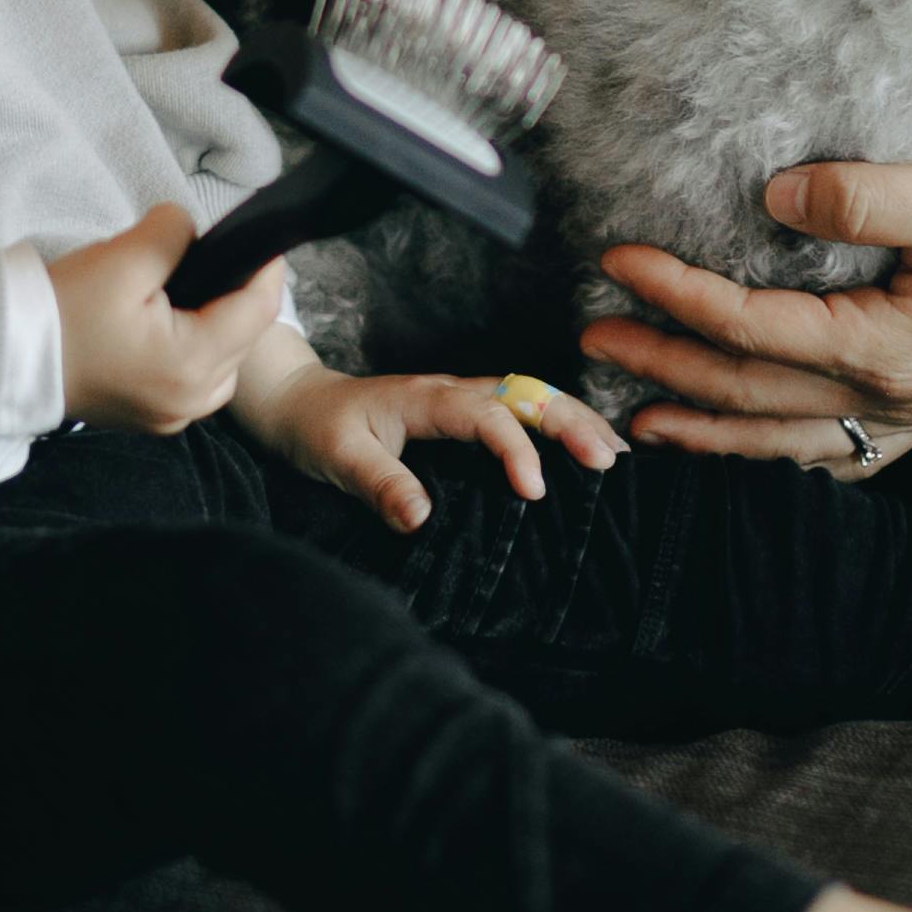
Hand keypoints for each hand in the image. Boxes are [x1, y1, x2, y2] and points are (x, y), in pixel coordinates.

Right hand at [48, 205, 289, 434]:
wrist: (4, 355)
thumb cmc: (60, 311)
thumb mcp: (123, 258)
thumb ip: (174, 234)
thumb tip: (193, 232)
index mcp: (191, 365)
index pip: (259, 309)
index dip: (264, 267)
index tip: (258, 237)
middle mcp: (191, 402)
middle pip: (245, 336)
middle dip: (233, 292)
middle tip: (204, 258)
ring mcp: (171, 416)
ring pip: (223, 359)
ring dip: (214, 322)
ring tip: (181, 290)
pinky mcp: (152, 416)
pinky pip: (195, 376)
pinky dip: (191, 346)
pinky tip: (164, 321)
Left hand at [237, 337, 624, 536]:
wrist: (296, 401)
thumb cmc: (316, 428)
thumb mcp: (338, 458)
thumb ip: (379, 484)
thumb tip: (422, 520)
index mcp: (426, 398)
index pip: (486, 416)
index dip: (515, 449)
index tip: (534, 492)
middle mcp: (452, 391)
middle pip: (525, 394)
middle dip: (570, 423)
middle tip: (608, 461)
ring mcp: (461, 398)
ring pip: (531, 396)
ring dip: (574, 419)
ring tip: (616, 453)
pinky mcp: (464, 412)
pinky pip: (520, 409)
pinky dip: (557, 423)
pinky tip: (583, 445)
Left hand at [579, 157, 911, 461]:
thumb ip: (863, 195)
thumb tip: (773, 199)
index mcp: (886, 347)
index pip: (751, 325)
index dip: (675, 294)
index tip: (616, 260)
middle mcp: (891, 397)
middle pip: (749, 393)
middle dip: (663, 365)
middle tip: (590, 342)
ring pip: (786, 442)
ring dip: (708, 430)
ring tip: (643, 422)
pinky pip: (841, 454)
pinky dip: (782, 459)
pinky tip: (760, 455)